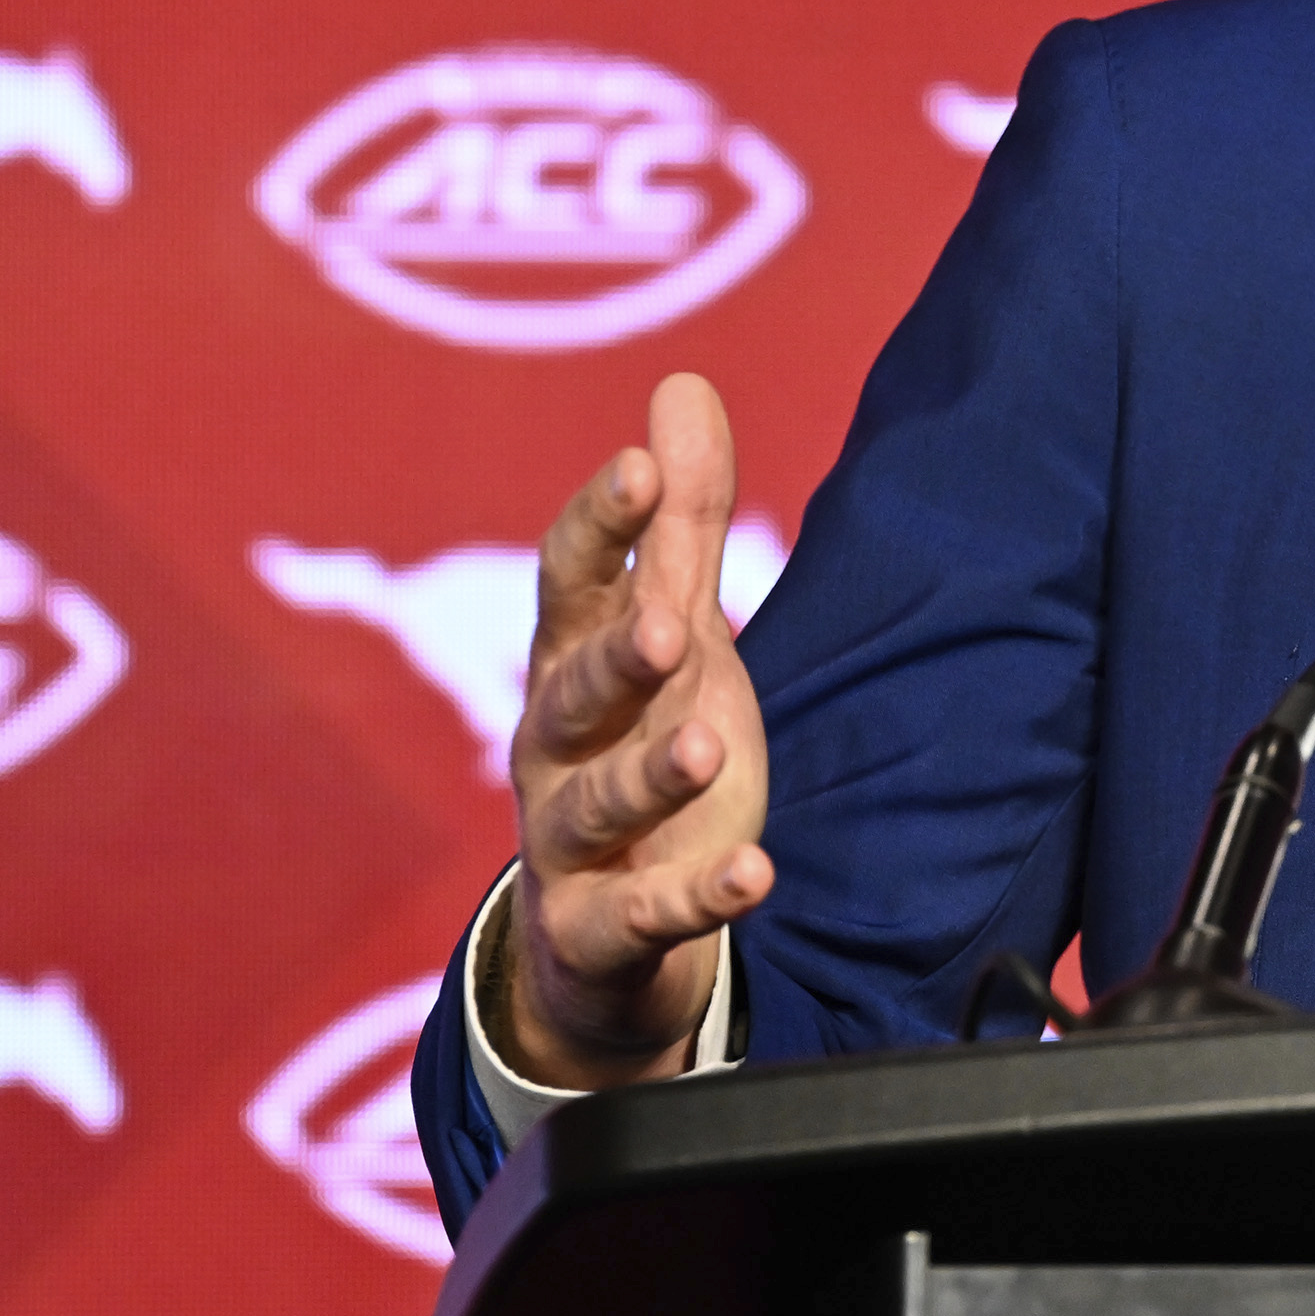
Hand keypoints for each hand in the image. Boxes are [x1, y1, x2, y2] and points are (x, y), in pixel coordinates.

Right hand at [499, 372, 773, 1089]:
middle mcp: (558, 747)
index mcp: (572, 662)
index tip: (639, 466)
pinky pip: (644, 915)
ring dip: (649, 776)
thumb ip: (681, 522)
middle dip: (616, 657)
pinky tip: (756, 874)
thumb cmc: (641, 741)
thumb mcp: (674, 629)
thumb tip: (682, 382)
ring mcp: (573, 844)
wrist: (604, 933)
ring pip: (597, 806)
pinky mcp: (604, 930)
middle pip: (574, 693)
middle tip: (670, 625)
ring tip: (706, 747)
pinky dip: (697, 897)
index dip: (600, 526)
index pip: (568, 583)